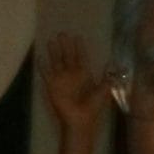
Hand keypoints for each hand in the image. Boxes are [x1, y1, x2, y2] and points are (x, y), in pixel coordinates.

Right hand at [37, 31, 106, 148]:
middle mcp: (71, 75)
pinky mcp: (52, 86)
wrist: (80, 120)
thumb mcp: (103, 91)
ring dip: (53, 51)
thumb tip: (113, 64)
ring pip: (56, 61)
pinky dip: (43, 66)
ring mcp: (61, 80)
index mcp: (83, 75)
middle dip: (65, 45)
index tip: (78, 37)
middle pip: (67, 56)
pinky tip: (39, 57)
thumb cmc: (92, 108)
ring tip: (51, 40)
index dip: (79, 48)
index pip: (80, 57)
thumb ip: (107, 78)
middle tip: (63, 33)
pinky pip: (46, 74)